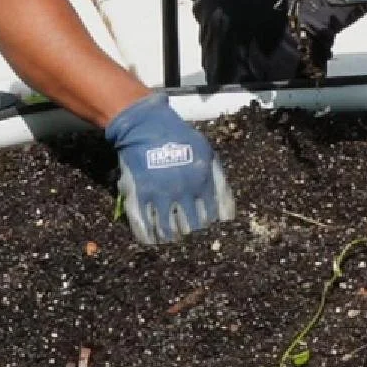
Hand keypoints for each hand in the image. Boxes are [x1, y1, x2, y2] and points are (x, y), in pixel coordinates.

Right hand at [104, 94, 234, 245]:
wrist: (147, 127)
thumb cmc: (180, 138)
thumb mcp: (207, 153)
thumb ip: (218, 180)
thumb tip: (225, 211)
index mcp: (202, 182)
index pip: (210, 216)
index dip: (208, 225)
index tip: (203, 227)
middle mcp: (183, 192)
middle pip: (191, 227)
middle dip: (190, 232)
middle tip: (187, 234)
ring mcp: (161, 196)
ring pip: (168, 230)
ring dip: (170, 236)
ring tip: (170, 238)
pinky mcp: (140, 197)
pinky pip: (145, 225)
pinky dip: (149, 236)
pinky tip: (152, 239)